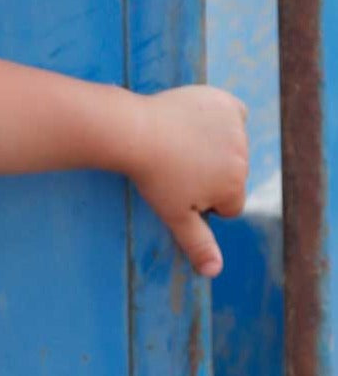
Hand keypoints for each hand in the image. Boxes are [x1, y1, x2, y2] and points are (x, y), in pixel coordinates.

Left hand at [128, 85, 248, 277]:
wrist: (133, 132)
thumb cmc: (151, 177)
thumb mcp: (174, 215)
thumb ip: (198, 243)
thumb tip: (215, 272)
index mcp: (233, 187)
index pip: (229, 205)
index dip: (203, 203)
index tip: (178, 190)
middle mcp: (242, 158)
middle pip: (231, 175)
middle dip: (209, 175)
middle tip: (174, 167)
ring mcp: (235, 129)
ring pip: (231, 146)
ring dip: (213, 147)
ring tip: (178, 145)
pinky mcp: (224, 103)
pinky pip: (232, 114)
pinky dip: (220, 118)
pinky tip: (195, 122)